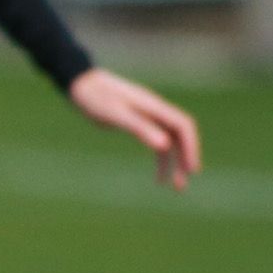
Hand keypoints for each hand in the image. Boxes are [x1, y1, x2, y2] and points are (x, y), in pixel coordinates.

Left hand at [68, 68, 201, 189]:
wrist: (80, 85)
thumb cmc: (96, 98)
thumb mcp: (116, 115)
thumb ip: (140, 128)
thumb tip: (164, 145)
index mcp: (154, 107)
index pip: (183, 126)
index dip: (191, 147)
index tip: (192, 170)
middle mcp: (156, 111)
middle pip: (180, 136)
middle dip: (185, 158)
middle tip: (183, 185)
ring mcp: (148, 116)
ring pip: (170, 141)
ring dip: (174, 164)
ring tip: (175, 187)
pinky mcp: (138, 122)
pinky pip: (157, 142)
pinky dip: (161, 160)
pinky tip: (158, 178)